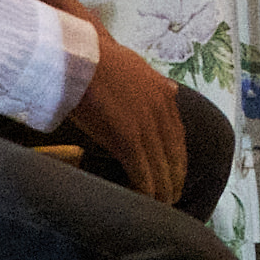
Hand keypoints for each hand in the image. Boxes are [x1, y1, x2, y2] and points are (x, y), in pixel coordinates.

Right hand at [62, 18, 190, 202]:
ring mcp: (145, 124)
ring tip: (162, 205)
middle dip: (175, 177)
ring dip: (163, 188)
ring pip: (160, 164)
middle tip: (174, 196)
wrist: (80, 55)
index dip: (178, 157)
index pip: (177, 135)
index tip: (178, 173)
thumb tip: (172, 89)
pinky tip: (147, 199)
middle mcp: (161, 110)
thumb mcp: (138, 66)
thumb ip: (156, 83)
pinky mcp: (127, 136)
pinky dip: (146, 186)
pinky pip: (141, 168)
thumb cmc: (100, 59)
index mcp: (164, 95)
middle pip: (173, 153)